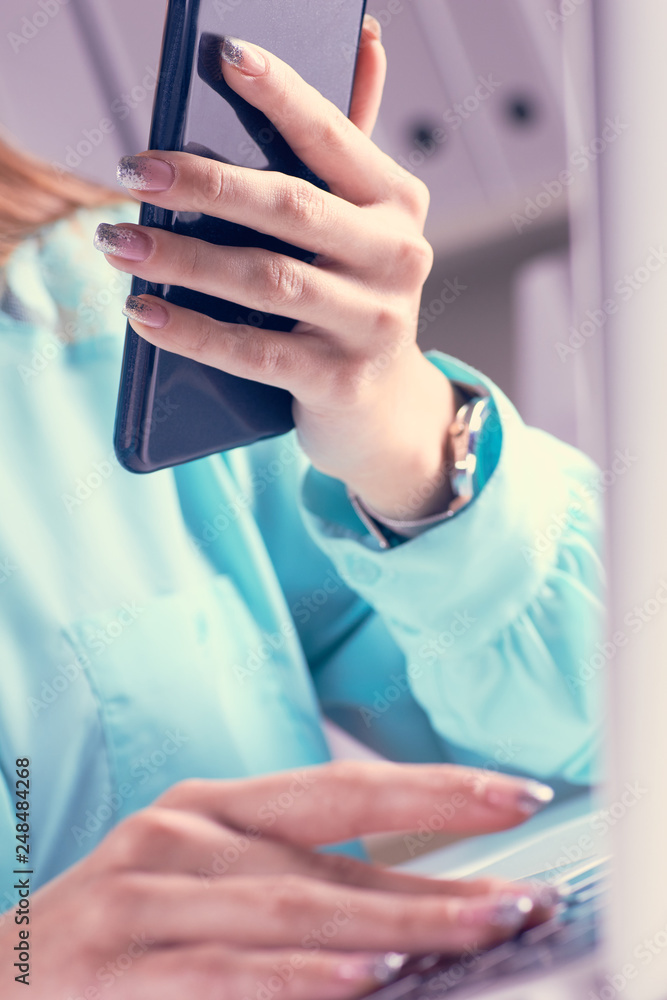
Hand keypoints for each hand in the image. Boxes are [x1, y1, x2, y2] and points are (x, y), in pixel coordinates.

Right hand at [0, 761, 558, 998]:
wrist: (0, 978)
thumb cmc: (119, 929)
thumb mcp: (206, 882)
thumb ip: (292, 884)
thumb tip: (406, 913)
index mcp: (214, 806)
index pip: (343, 789)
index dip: (433, 791)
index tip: (514, 796)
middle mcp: (184, 833)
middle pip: (332, 852)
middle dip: (439, 875)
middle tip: (525, 895)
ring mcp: (147, 894)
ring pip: (293, 907)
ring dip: (396, 924)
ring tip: (478, 931)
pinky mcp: (118, 963)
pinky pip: (226, 970)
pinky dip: (302, 976)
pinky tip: (367, 978)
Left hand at [95, 18, 456, 519]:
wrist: (381, 408)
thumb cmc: (354, 300)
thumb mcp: (361, 227)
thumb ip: (348, 145)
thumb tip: (367, 40)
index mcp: (398, 205)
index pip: (335, 138)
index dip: (282, 94)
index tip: (226, 55)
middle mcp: (398, 260)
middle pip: (291, 207)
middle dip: (206, 182)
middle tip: (135, 171)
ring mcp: (373, 325)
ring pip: (266, 279)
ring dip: (183, 258)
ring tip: (119, 243)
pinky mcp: (339, 381)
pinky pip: (254, 352)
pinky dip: (193, 331)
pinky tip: (145, 313)